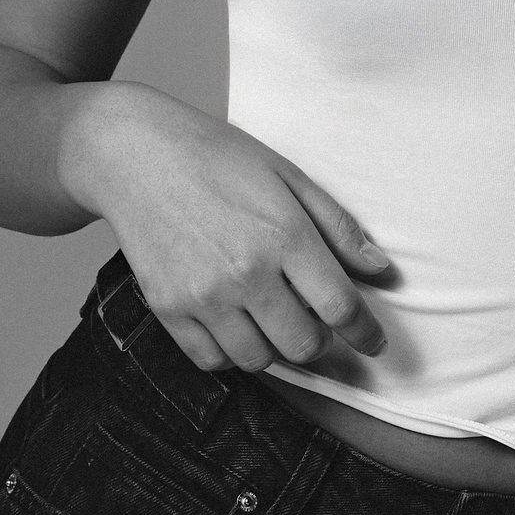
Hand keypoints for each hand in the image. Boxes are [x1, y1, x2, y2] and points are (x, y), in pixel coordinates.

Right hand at [79, 87, 391, 374]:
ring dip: (276, 349)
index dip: (365, 333)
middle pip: (303, 345)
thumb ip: (337, 226)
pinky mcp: (168, 307)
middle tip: (318, 326)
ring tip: (275, 323)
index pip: (340, 307)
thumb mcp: (288, 175)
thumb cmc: (216, 156)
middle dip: (321, 342)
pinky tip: (237, 327)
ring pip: (258, 359)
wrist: (134, 154)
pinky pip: (211, 360)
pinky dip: (231, 353)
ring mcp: (203, 295)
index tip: (373, 342)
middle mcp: (245, 272)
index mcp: (283, 234)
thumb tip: (381, 269)